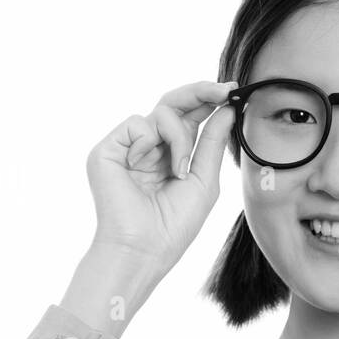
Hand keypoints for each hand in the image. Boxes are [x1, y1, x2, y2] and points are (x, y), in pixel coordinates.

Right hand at [84, 79, 237, 274]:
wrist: (144, 249)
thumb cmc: (174, 225)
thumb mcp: (204, 181)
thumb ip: (212, 143)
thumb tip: (226, 108)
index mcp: (171, 155)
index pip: (190, 118)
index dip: (209, 101)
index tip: (232, 90)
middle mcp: (149, 147)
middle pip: (173, 103)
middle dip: (200, 92)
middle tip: (222, 89)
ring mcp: (127, 147)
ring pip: (161, 112)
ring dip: (179, 138)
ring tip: (178, 171)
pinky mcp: (107, 149)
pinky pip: (137, 123)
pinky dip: (150, 142)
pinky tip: (148, 167)